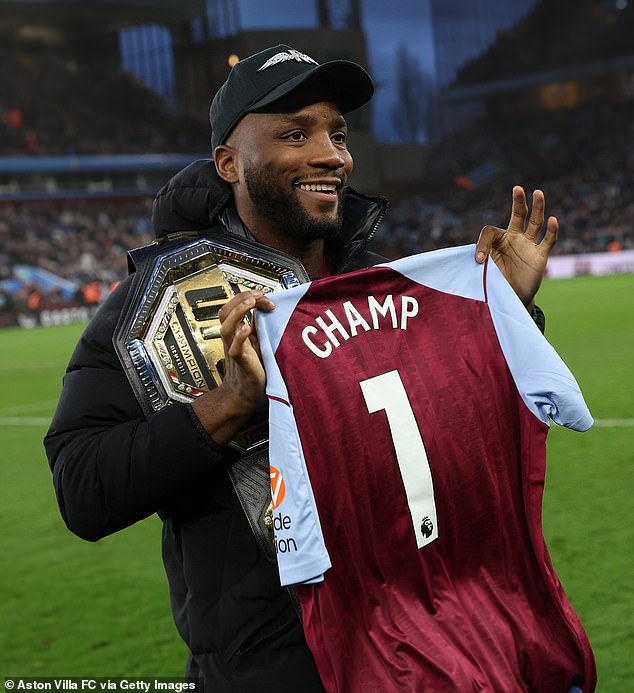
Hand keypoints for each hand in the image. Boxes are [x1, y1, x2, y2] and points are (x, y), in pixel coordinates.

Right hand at [191, 290, 274, 444]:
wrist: (245, 395)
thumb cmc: (253, 370)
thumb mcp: (258, 343)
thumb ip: (259, 328)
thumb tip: (267, 310)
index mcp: (237, 332)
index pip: (236, 306)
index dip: (249, 297)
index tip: (266, 299)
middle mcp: (233, 339)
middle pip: (226, 311)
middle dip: (241, 298)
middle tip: (257, 295)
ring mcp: (235, 349)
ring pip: (226, 326)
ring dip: (238, 312)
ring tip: (250, 303)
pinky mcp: (241, 362)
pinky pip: (235, 348)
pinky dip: (240, 336)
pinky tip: (247, 328)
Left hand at [475, 186, 557, 308]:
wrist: (511, 296)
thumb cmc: (497, 280)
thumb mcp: (485, 270)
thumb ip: (482, 261)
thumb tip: (478, 259)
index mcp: (499, 240)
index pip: (490, 231)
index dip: (482, 244)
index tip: (478, 260)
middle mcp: (515, 238)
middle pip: (519, 215)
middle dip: (518, 202)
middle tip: (517, 188)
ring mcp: (529, 245)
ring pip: (535, 223)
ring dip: (538, 208)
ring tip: (538, 192)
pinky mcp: (540, 256)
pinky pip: (548, 241)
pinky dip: (551, 231)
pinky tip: (553, 220)